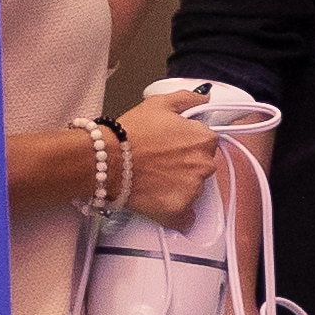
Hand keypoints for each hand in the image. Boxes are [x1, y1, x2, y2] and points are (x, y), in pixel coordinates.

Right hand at [117, 95, 220, 224]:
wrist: (107, 160)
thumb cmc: (130, 132)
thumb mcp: (159, 103)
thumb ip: (188, 98)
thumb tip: (205, 96)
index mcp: (203, 139)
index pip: (207, 143)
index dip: (188, 144)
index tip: (173, 147)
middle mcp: (204, 165)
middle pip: (202, 168)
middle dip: (186, 166)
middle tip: (161, 163)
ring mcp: (193, 190)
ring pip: (194, 191)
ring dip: (179, 187)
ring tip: (155, 179)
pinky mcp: (178, 211)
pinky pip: (185, 218)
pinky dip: (177, 214)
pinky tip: (161, 203)